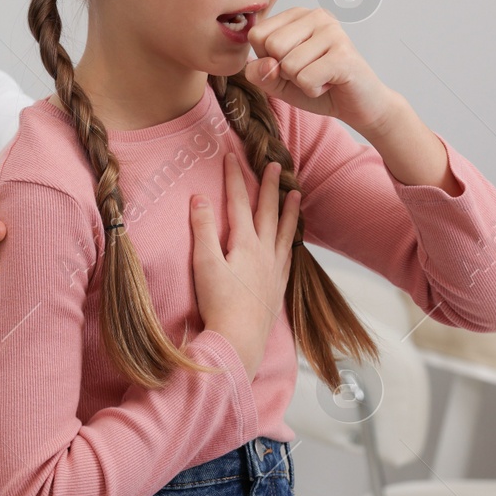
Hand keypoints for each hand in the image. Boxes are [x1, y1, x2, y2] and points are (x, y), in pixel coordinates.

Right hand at [189, 153, 300, 378]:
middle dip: (269, 186)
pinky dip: (291, 240)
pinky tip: (292, 240)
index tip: (231, 157)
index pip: (238, 202)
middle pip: (267, 211)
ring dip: (289, 210)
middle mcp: (264, 252)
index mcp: (245, 243)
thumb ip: (203, 229)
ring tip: (296, 193)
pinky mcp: (278, 285)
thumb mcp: (204, 263)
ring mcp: (274, 269)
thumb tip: (199, 197)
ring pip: (285, 231)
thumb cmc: (218, 303)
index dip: (234, 178)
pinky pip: (289, 254)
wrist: (239, 339)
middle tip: (275, 164)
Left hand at [243, 5, 398, 135]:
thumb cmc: (318, 86)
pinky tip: (331, 82)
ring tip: (322, 76)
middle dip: (285, 71)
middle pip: (272, 46)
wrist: (358, 105)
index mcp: (297, 15)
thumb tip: (266, 64)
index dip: (268, 59)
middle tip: (310, 70)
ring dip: (302, 82)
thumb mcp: (277, 81)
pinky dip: (314, 90)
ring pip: (288, 64)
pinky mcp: (343, 53)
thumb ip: (258, 72)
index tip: (293, 63)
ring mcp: (332, 31)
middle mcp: (316, 15)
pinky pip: (306, 79)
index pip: (257, 34)